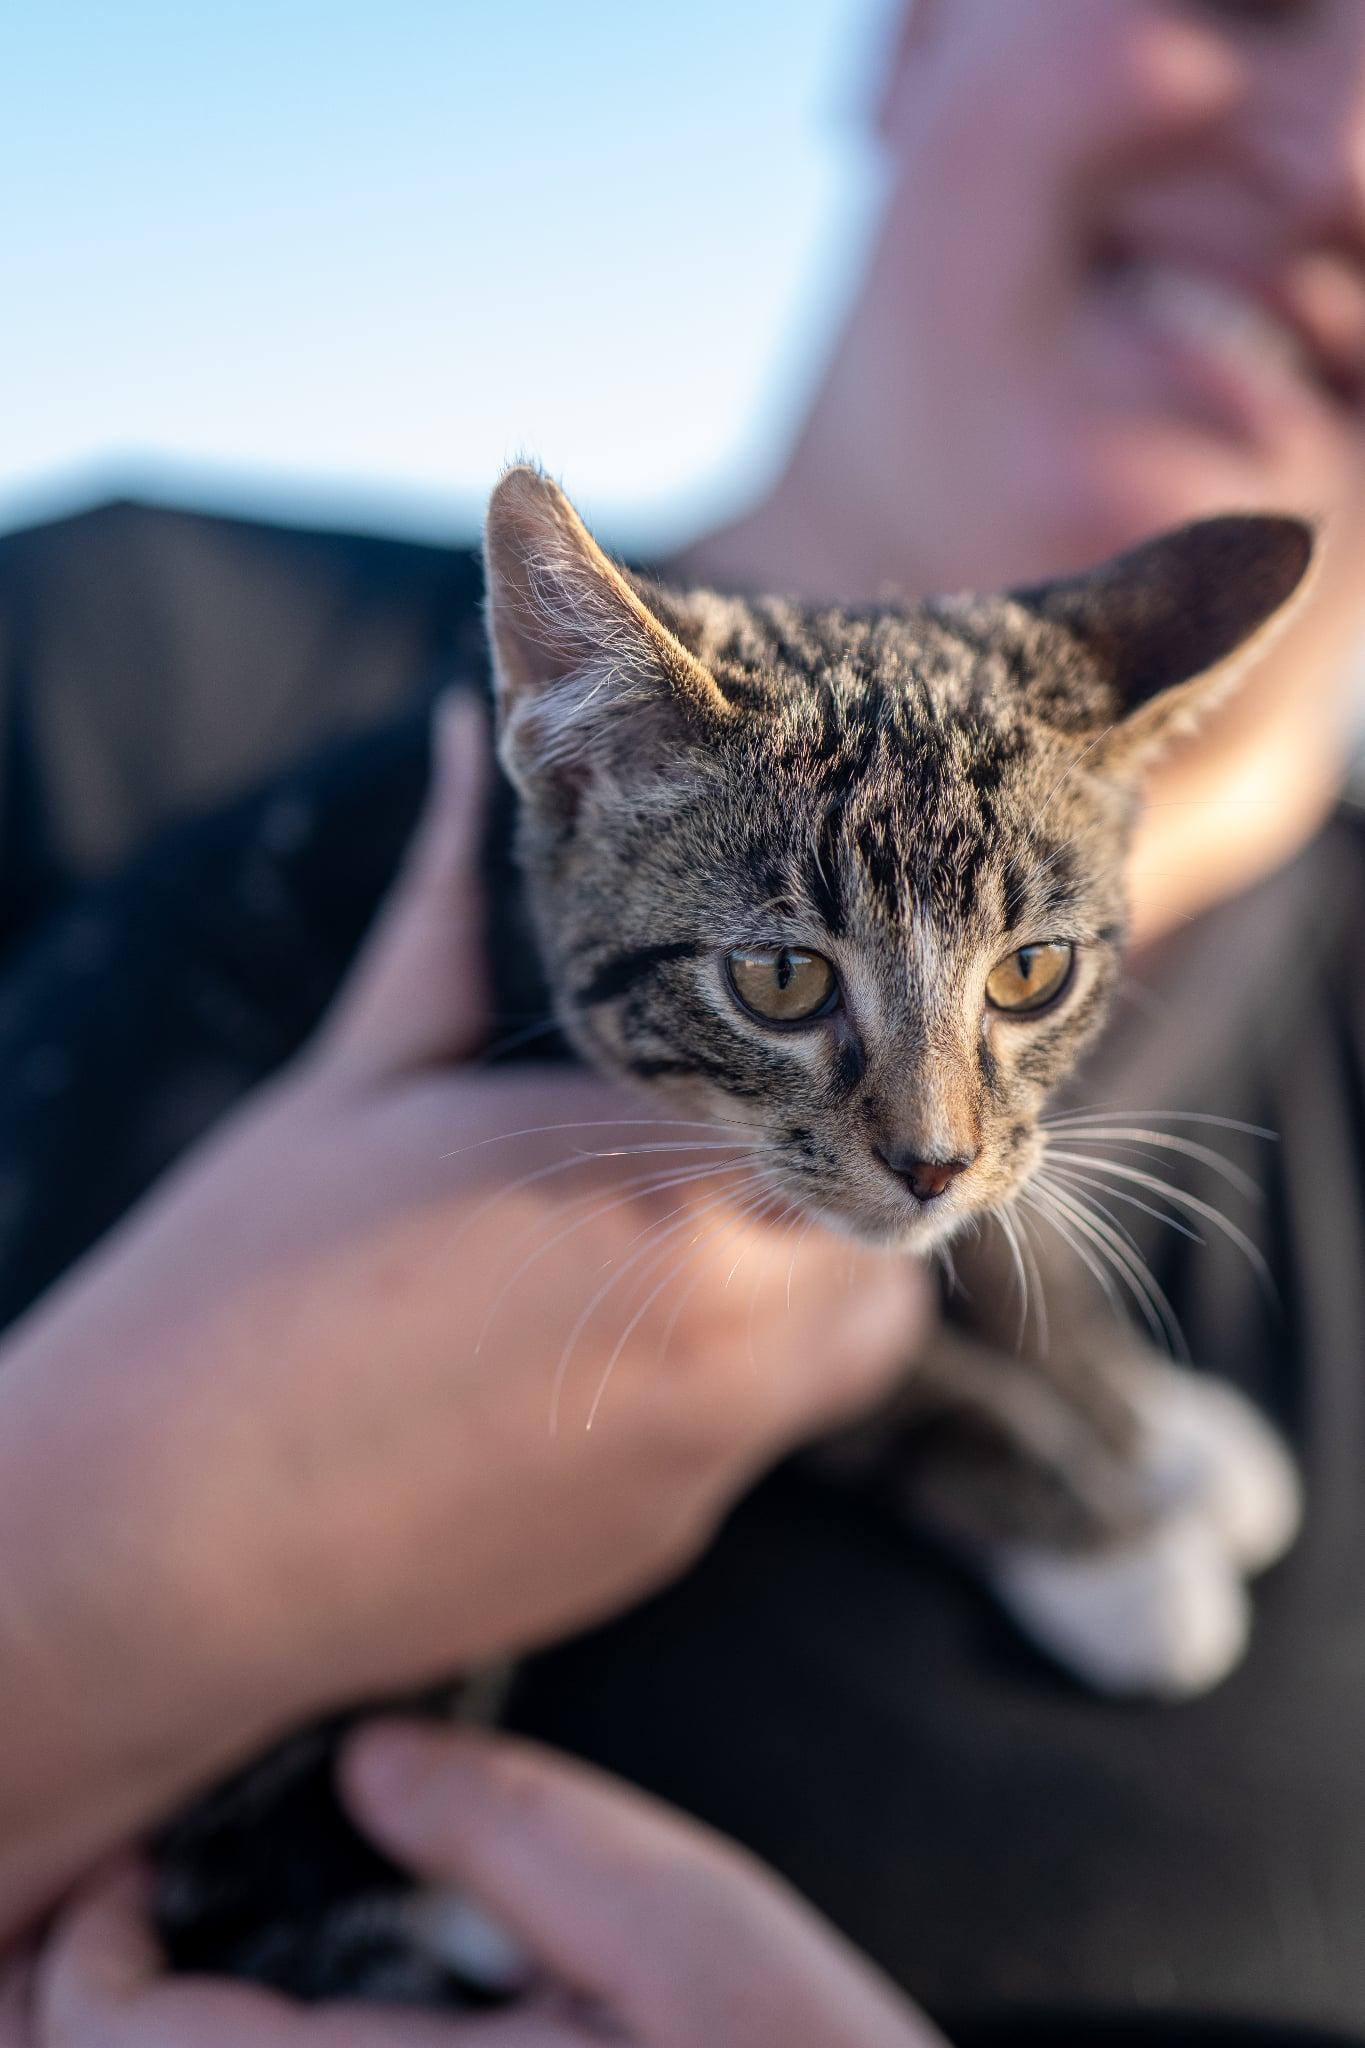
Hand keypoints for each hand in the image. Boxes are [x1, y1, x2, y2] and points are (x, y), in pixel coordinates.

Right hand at [0, 699, 928, 1929]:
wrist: (146, 1552)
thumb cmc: (235, 1296)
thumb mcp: (356, 1082)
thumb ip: (445, 912)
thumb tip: (462, 748)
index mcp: (658, 1182)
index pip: (833, 1110)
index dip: (826, 1078)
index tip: (792, 1060)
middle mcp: (722, 1330)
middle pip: (880, 1253)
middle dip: (827, 1203)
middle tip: (719, 1164)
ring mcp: (699, 1462)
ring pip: (842, 1359)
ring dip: (791, 1299)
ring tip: (639, 1258)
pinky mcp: (656, 1548)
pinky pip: (743, 1449)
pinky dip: (704, 1395)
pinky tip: (562, 1368)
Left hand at [27, 1724, 947, 2047]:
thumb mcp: (686, 1929)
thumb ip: (519, 1827)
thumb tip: (374, 1760)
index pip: (118, 2043)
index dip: (94, 1939)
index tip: (150, 1854)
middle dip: (100, 1996)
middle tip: (164, 1894)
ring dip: (162, 2031)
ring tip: (220, 1939)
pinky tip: (316, 1996)